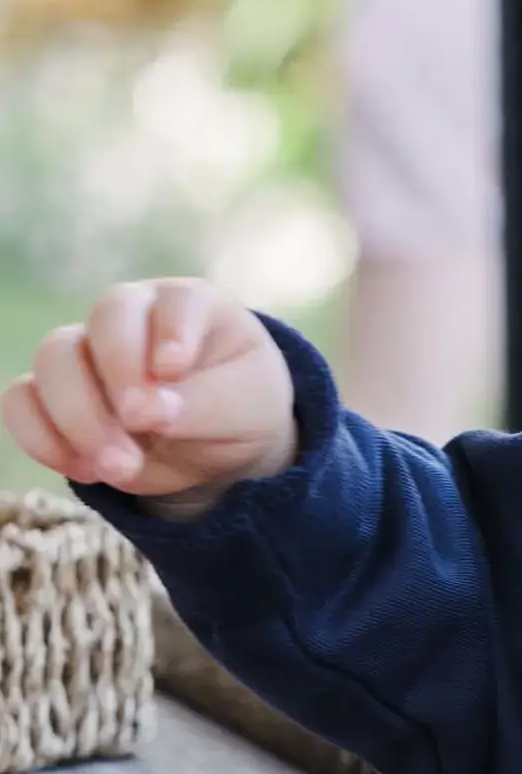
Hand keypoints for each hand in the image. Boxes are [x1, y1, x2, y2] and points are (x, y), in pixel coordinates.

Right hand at [2, 280, 296, 505]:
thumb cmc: (242, 407)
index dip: (168, 332)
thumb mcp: (246, 408)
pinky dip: (42, 437)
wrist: (220, 441)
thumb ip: (203, 404)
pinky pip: (21, 401)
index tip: (173, 370)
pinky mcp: (57, 394)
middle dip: (116, 377)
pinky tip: (84, 470)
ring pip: (53, 359)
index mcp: (190, 304)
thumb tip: (143, 412)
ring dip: (78, 417)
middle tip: (140, 423)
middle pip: (103, 323)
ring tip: (120, 467)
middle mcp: (133, 316)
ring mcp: (88, 351)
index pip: (172, 303)